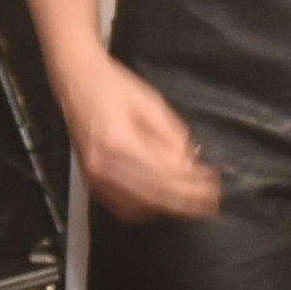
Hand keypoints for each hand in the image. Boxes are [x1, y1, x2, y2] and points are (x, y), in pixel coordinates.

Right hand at [65, 60, 220, 222]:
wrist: (77, 81)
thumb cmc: (113, 86)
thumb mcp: (152, 103)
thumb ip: (172, 137)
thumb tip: (188, 166)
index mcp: (118, 142)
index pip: (164, 176)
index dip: (192, 186)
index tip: (213, 187)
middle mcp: (102, 165)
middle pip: (153, 196)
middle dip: (185, 201)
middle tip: (209, 202)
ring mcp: (93, 176)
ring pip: (138, 208)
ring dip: (166, 207)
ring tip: (190, 203)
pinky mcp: (91, 180)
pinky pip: (122, 207)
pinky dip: (146, 208)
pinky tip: (162, 203)